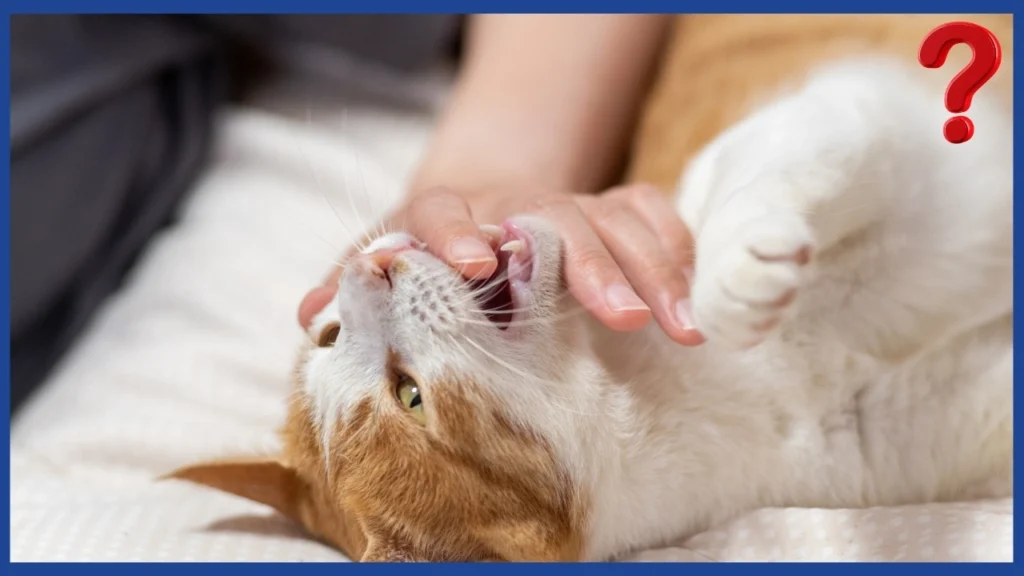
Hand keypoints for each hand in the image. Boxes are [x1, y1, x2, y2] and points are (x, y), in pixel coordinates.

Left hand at [297, 183, 703, 345]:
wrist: (483, 197)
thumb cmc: (428, 246)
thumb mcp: (384, 256)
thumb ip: (350, 284)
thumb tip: (308, 318)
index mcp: (444, 214)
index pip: (446, 214)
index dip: (457, 236)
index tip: (475, 264)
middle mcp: (512, 205)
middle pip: (555, 219)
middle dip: (591, 266)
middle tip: (623, 318)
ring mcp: (567, 202)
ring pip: (616, 218)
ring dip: (653, 270)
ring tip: (685, 331)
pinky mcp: (609, 203)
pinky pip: (651, 210)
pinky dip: (676, 246)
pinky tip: (694, 293)